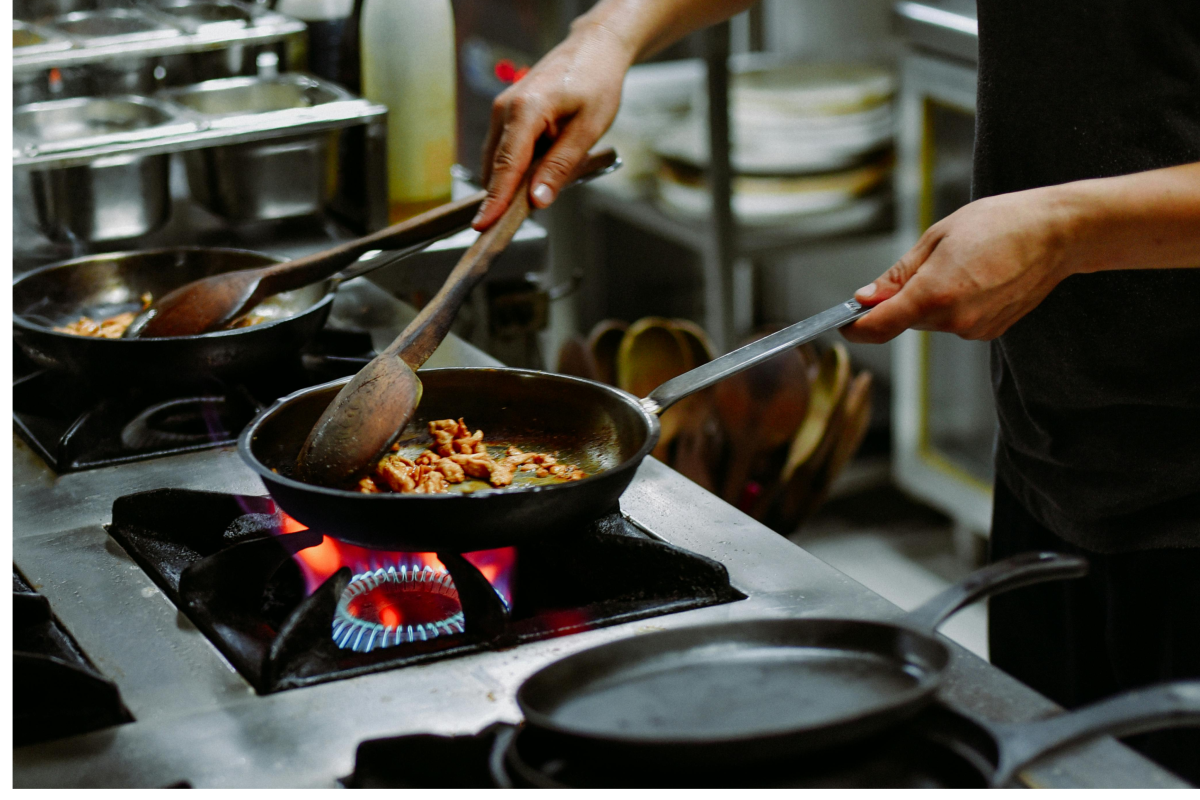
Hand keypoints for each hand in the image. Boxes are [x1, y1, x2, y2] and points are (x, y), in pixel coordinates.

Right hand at [472, 21, 633, 229]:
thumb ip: (560, 166)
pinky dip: (515, 168)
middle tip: (516, 224)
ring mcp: (502, 109)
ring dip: (512, 182)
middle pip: (495, 166)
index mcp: (525, 110)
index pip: (505, 166)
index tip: (484, 227)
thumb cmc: (596, 82)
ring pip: (497, 160)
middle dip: (502, 197)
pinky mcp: (506, 113)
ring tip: (540, 192)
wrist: (594, 49)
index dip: (495, 200)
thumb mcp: (588, 129)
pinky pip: (504, 150)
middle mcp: (505, 108)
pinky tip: (538, 172)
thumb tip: (538, 200)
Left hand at [843, 187, 1075, 342]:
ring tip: (963, 263)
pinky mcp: (991, 332)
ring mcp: (974, 330)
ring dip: (932, 299)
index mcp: (933, 295)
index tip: (844, 322)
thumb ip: (897, 275)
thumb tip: (865, 298)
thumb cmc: (999, 223)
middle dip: (902, 299)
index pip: (877, 327)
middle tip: (928, 261)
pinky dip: (956, 304)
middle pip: (905, 320)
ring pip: (931, 320)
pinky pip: (956, 321)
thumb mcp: (937, 238)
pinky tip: (979, 277)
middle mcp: (953, 321)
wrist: (1058, 232)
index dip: (855, 327)